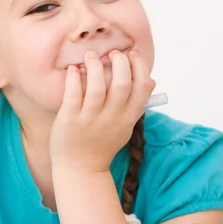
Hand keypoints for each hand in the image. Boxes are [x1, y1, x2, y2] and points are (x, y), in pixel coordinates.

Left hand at [50, 49, 154, 172]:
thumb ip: (136, 105)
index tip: (131, 54)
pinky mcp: (70, 120)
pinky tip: (74, 69)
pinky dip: (74, 77)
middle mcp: (112, 118)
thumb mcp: (124, 127)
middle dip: (119, 61)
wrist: (81, 170)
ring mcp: (90, 119)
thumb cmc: (102, 144)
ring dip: (95, 64)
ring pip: (97, 85)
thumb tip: (152, 81)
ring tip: (91, 55)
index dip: (139, 66)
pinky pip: (73, 93)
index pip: (142, 87)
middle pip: (122, 83)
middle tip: (112, 53)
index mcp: (128, 118)